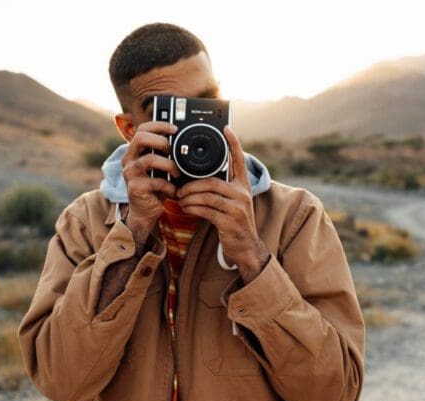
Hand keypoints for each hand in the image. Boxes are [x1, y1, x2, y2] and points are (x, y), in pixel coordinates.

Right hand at [121, 121, 180, 249]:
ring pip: (150, 159)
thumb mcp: (161, 168)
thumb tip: (187, 141)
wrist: (146, 212)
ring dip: (169, 164)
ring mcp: (130, 173)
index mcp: (135, 151)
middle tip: (173, 150)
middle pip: (140, 137)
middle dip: (161, 141)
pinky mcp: (134, 188)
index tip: (175, 129)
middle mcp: (129, 159)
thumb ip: (167, 155)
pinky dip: (169, 186)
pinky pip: (155, 182)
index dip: (159, 125)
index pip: (142, 129)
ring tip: (177, 172)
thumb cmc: (156, 188)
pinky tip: (174, 191)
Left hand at [176, 125, 269, 281]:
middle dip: (191, 185)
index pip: (239, 160)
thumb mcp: (232, 202)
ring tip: (180, 199)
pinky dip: (192, 208)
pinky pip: (206, 210)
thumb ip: (221, 189)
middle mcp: (243, 193)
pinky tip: (185, 208)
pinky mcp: (230, 221)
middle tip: (179, 189)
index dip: (233, 143)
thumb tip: (198, 178)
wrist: (246, 248)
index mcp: (243, 185)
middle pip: (212, 181)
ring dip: (189, 197)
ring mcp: (237, 208)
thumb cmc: (234, 223)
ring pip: (207, 196)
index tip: (226, 128)